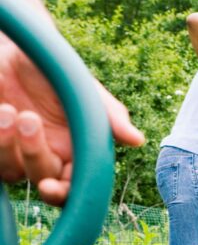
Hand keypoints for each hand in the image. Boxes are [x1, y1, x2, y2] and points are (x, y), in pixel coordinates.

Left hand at [0, 40, 143, 204]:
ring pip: (11, 171)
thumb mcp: (85, 89)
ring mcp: (17, 151)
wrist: (16, 52)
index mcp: (78, 149)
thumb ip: (110, 115)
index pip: (77, 185)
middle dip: (34, 157)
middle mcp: (49, 155)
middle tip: (29, 122)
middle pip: (44, 180)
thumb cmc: (54, 69)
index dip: (66, 193)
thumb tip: (137, 140)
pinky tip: (2, 109)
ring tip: (9, 109)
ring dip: (7, 144)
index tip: (49, 186)